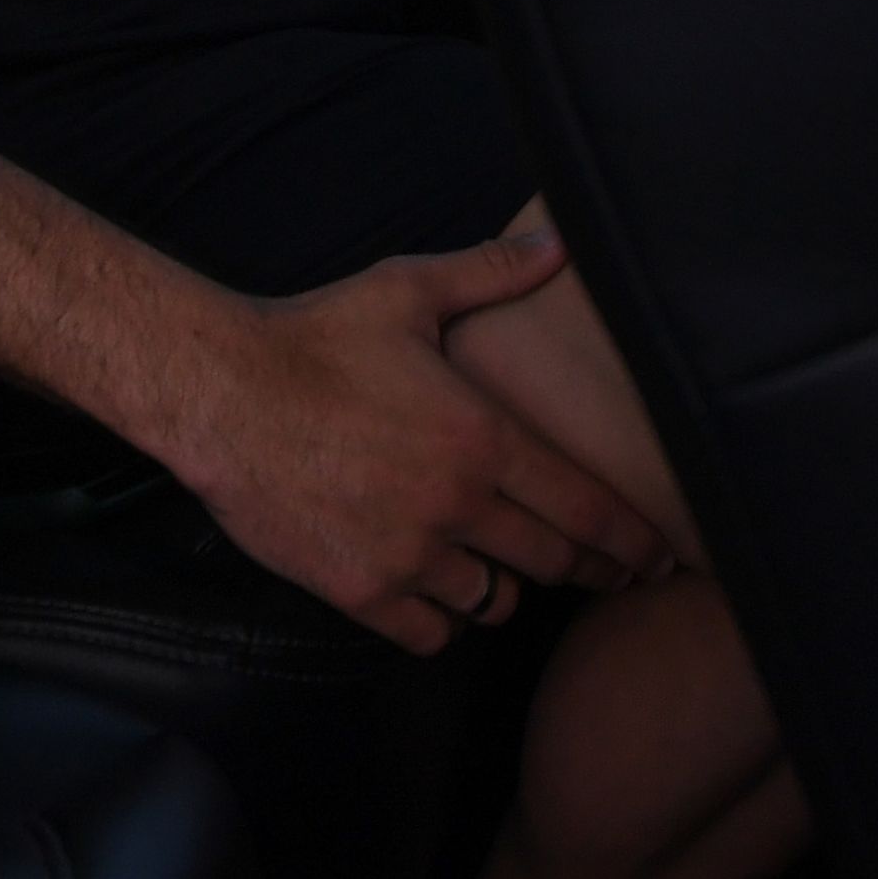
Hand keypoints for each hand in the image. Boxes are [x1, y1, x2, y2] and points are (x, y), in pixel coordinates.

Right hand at [153, 229, 668, 654]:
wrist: (221, 392)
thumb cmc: (316, 336)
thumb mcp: (409, 290)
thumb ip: (493, 273)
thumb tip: (560, 246)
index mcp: (482, 438)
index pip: (586, 507)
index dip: (631, 539)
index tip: (657, 557)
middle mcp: (455, 505)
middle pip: (552, 561)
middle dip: (591, 570)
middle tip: (612, 576)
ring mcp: (407, 554)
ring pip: (493, 601)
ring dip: (508, 589)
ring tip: (512, 572)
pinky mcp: (358, 589)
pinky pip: (430, 633)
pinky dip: (444, 620)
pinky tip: (444, 595)